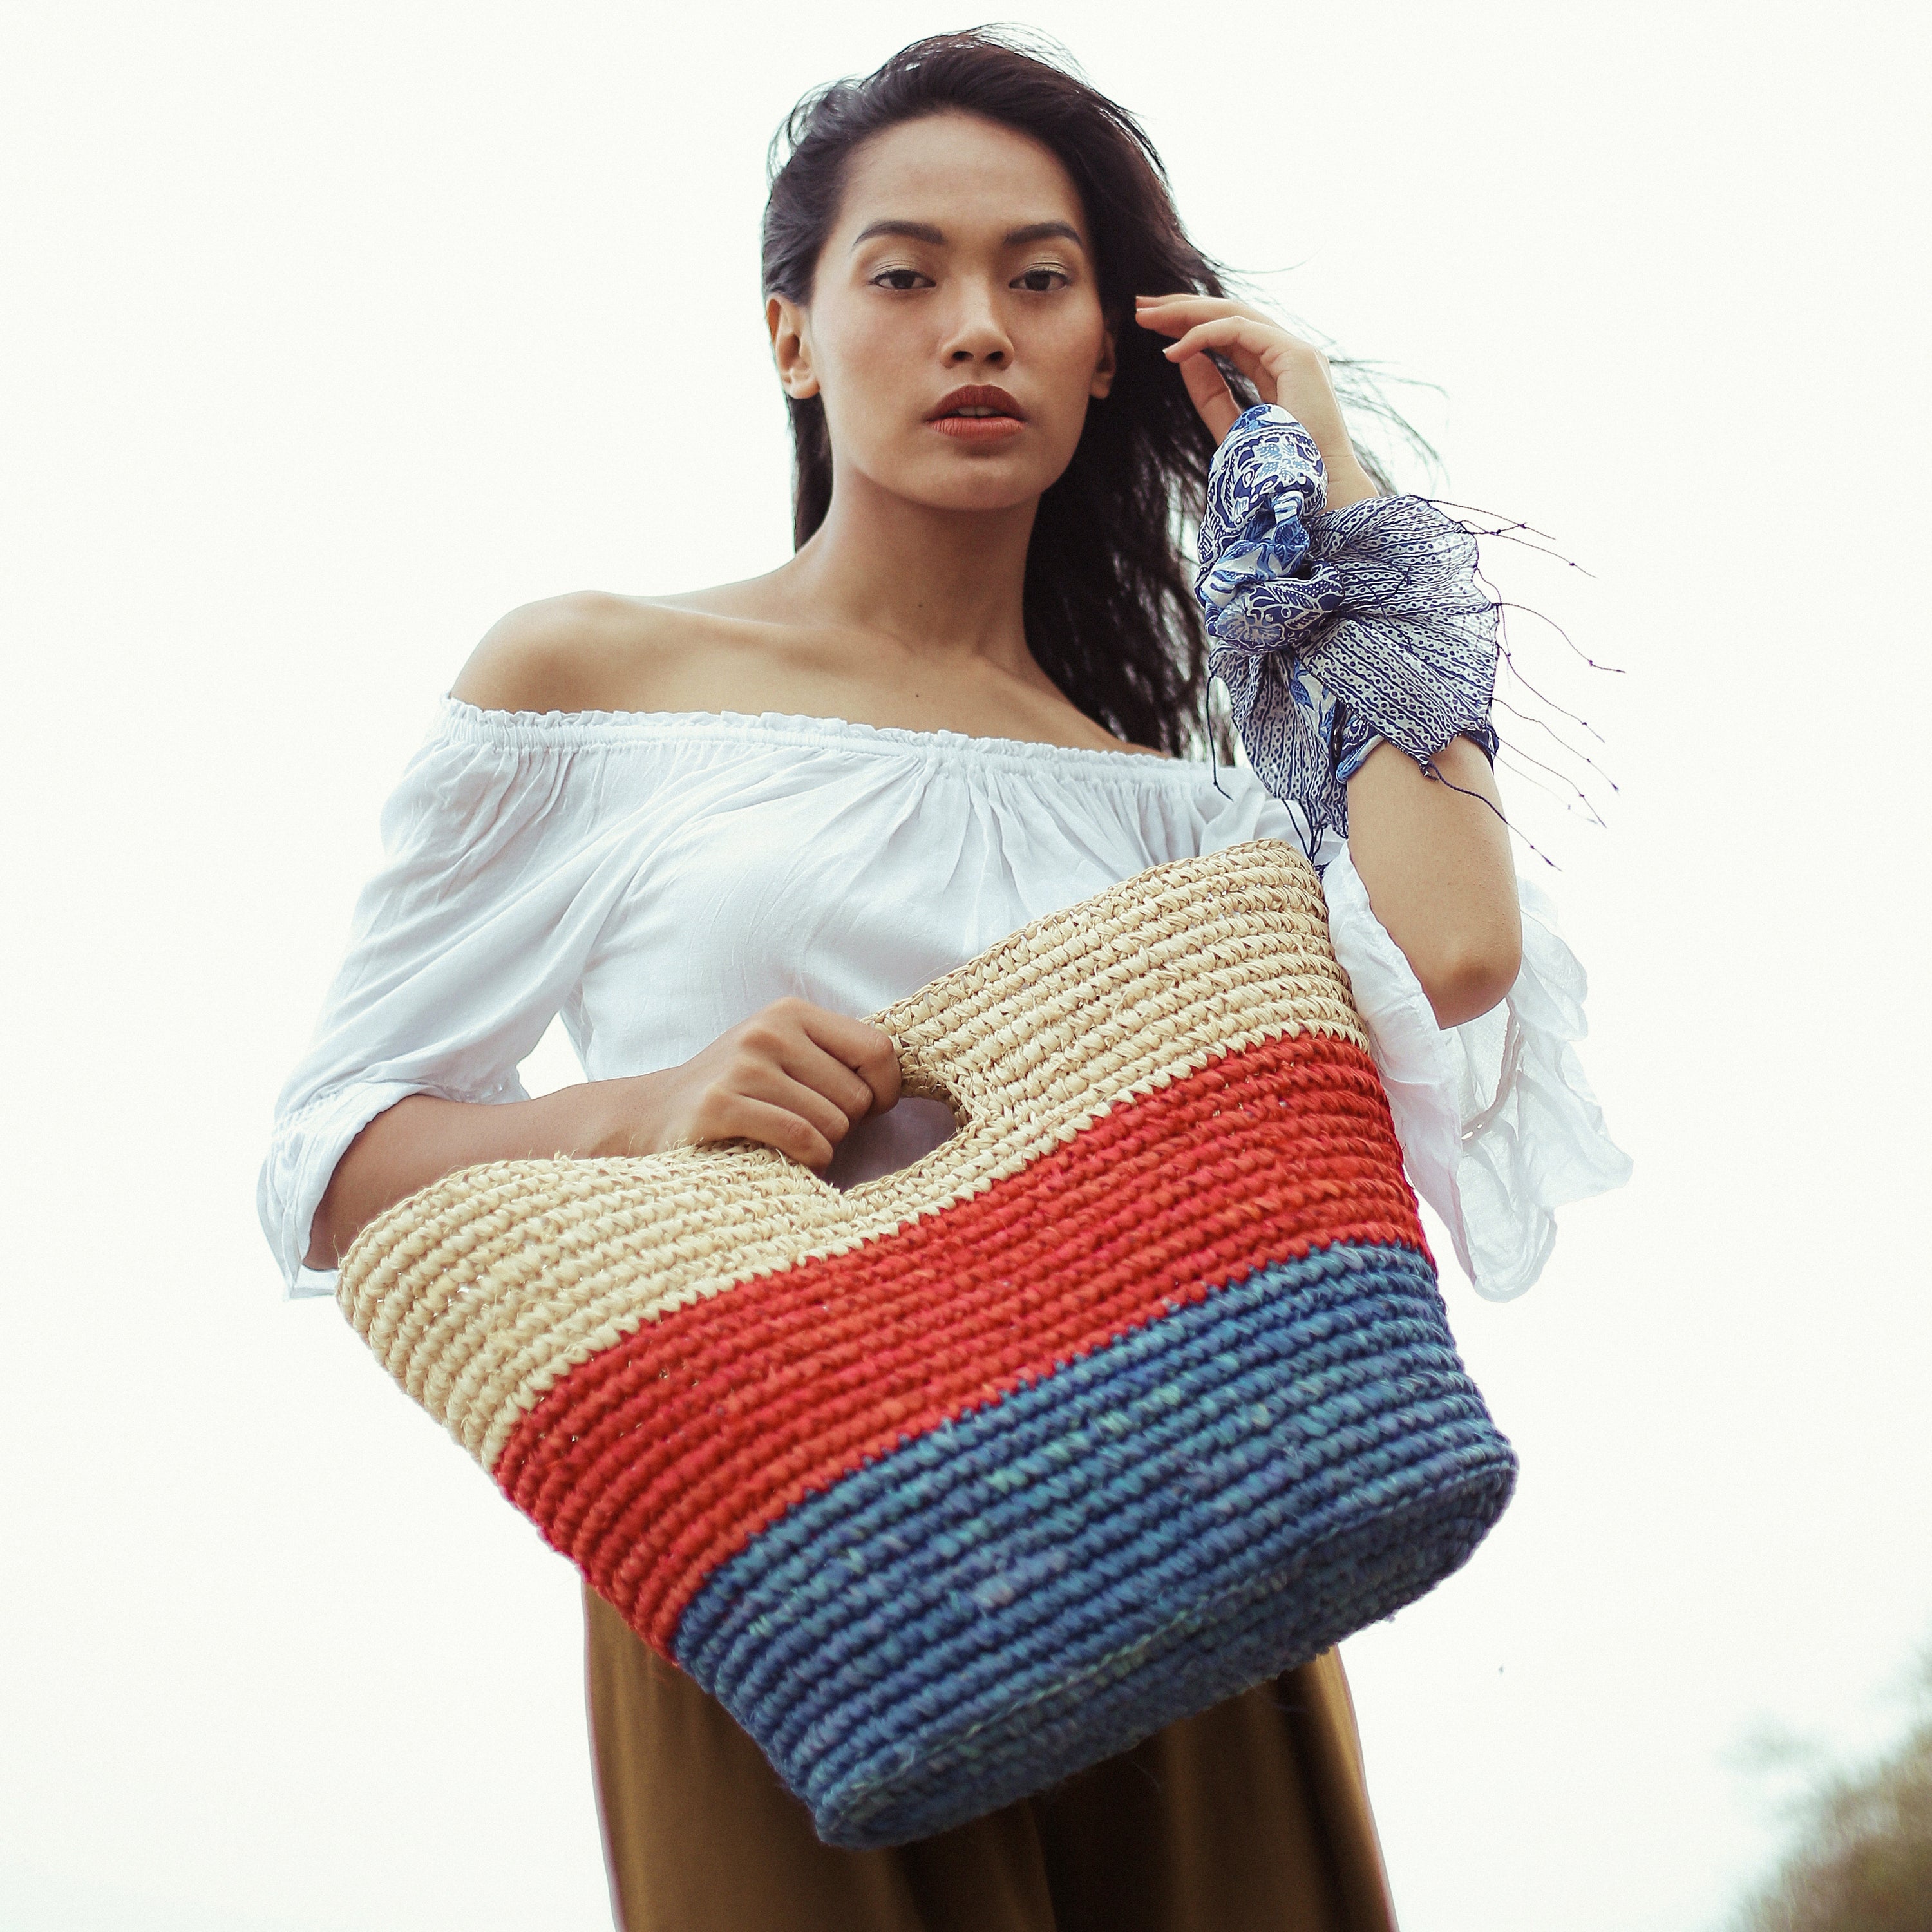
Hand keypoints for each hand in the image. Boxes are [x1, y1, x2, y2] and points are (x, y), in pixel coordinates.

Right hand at [590, 996, 902, 1168]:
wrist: (652, 1115)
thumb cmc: (737, 1092)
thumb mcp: (784, 1055)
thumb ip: (836, 1057)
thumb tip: (900, 1082)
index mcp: (791, 1012)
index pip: (878, 1050)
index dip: (886, 1090)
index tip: (870, 1111)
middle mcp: (768, 1031)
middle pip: (858, 1096)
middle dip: (846, 1124)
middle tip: (812, 1128)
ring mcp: (743, 1066)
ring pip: (834, 1123)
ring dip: (824, 1146)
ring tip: (792, 1140)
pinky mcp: (721, 1105)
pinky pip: (801, 1138)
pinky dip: (810, 1159)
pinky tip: (792, 1159)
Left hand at [1133, 294, 1377, 505]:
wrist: (1316, 497)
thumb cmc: (1279, 473)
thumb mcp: (1233, 429)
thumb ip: (1212, 396)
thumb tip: (1185, 359)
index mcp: (1279, 369)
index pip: (1229, 335)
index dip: (1190, 326)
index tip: (1152, 327)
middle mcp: (1289, 354)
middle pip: (1229, 317)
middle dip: (1183, 309)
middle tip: (1141, 307)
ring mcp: (1297, 352)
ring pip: (1234, 315)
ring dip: (1188, 312)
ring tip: (1147, 316)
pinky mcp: (1297, 356)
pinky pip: (1241, 331)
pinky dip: (1204, 335)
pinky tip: (1173, 349)